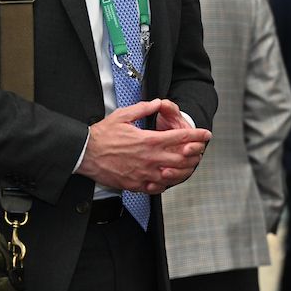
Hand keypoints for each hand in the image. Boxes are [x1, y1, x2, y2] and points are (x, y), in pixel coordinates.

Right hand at [77, 99, 210, 193]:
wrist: (83, 154)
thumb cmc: (101, 135)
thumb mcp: (123, 115)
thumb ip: (144, 108)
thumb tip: (158, 103)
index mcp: (148, 140)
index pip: (180, 138)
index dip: (197, 135)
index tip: (206, 134)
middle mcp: (149, 159)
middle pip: (182, 158)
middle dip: (196, 153)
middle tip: (201, 149)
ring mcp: (143, 174)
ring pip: (173, 175)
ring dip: (185, 169)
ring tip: (189, 164)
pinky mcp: (135, 185)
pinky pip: (158, 187)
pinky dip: (167, 182)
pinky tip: (168, 177)